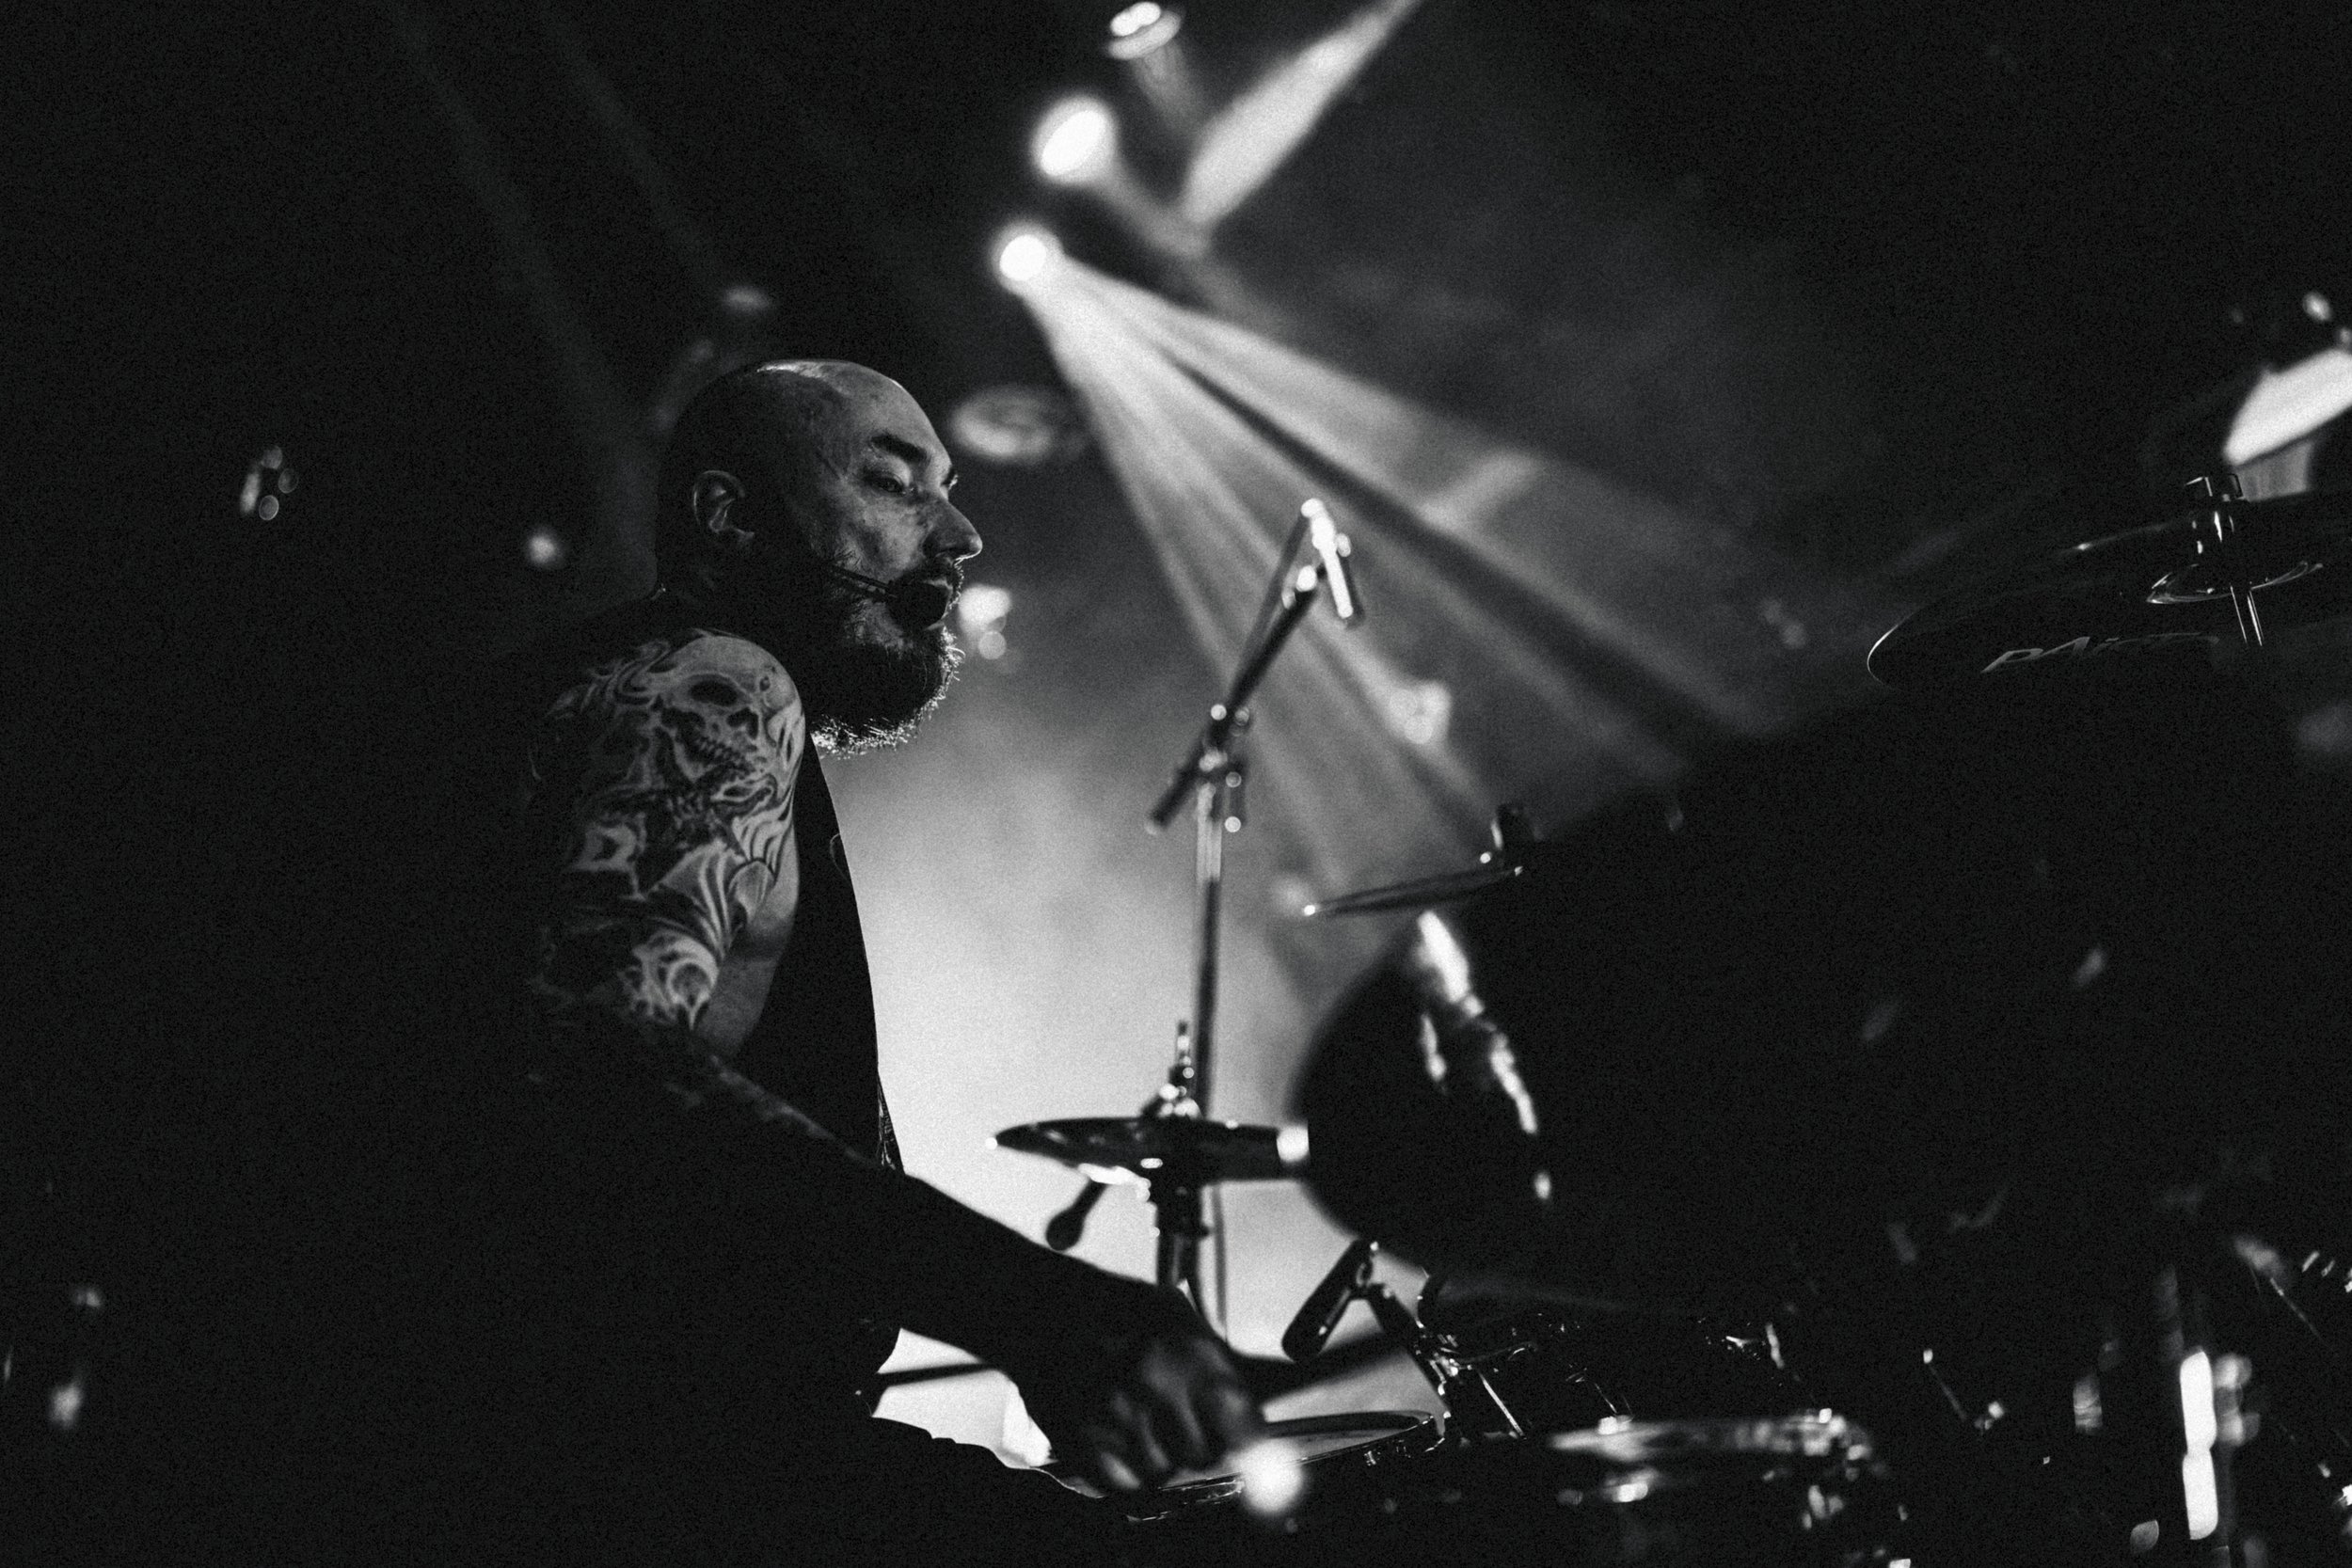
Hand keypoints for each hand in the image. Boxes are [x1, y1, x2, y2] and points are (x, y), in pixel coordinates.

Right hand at [1000, 1283, 1264, 1493]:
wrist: (1036, 1308)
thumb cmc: (1111, 1308)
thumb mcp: (1177, 1315)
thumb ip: (1220, 1364)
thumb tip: (1265, 1407)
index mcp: (1190, 1351)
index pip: (1246, 1428)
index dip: (1246, 1439)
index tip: (1241, 1440)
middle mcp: (1156, 1385)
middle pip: (1205, 1456)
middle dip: (1199, 1443)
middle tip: (1176, 1417)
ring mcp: (1114, 1417)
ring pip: (1164, 1473)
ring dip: (1157, 1455)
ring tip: (1137, 1418)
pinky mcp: (1080, 1442)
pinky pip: (1123, 1485)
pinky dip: (1123, 1470)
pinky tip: (1114, 1434)